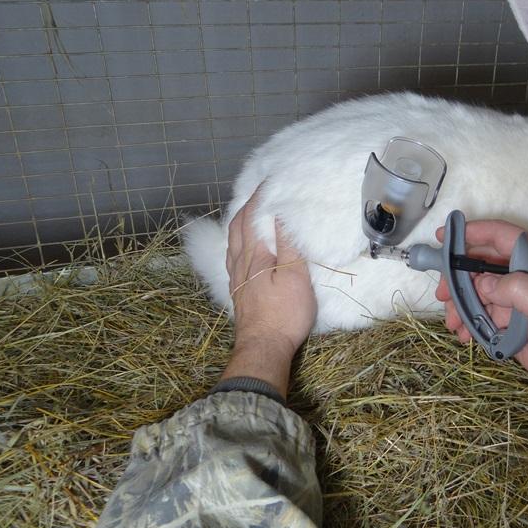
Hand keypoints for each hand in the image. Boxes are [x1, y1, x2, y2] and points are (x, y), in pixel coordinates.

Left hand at [220, 192, 316, 398]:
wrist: (263, 348)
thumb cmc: (284, 313)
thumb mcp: (295, 276)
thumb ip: (287, 244)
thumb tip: (280, 213)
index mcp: (254, 254)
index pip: (253, 215)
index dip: (261, 196)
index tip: (271, 180)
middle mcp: (239, 262)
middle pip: (237, 225)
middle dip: (248, 205)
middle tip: (260, 192)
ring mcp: (235, 277)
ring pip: (232, 240)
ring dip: (240, 222)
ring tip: (250, 213)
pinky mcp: (237, 290)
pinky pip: (233, 255)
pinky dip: (238, 241)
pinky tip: (243, 247)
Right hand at [435, 220, 527, 421]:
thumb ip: (519, 289)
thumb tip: (482, 284)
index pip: (501, 236)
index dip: (472, 232)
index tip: (443, 237)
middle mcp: (523, 274)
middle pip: (480, 263)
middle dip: (456, 277)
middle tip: (442, 296)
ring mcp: (514, 297)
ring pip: (475, 291)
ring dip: (459, 305)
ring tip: (453, 324)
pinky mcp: (507, 319)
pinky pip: (479, 313)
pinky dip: (466, 322)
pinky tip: (464, 336)